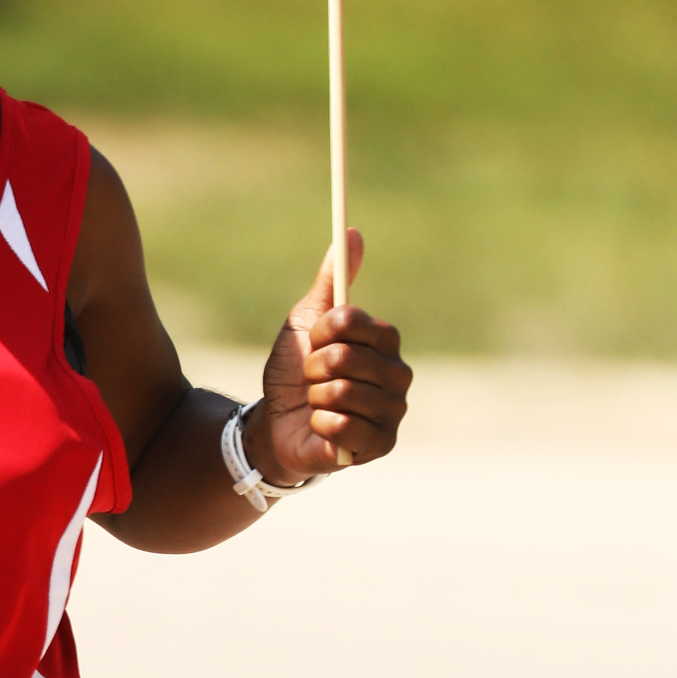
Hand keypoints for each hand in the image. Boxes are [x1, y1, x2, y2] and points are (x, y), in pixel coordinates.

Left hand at [252, 230, 410, 482]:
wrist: (278, 422)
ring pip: (339, 391)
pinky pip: (340, 425)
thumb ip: (331, 280)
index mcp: (384, 341)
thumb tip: (352, 232)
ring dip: (313, 397)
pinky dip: (319, 424)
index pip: (351, 321)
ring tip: (318, 403)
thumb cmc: (296, 369)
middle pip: (344, 357)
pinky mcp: (381, 444)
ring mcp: (393, 411)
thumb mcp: (306, 320)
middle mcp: (398, 374)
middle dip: (313, 367)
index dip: (322, 330)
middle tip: (313, 377)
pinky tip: (323, 427)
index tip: (314, 339)